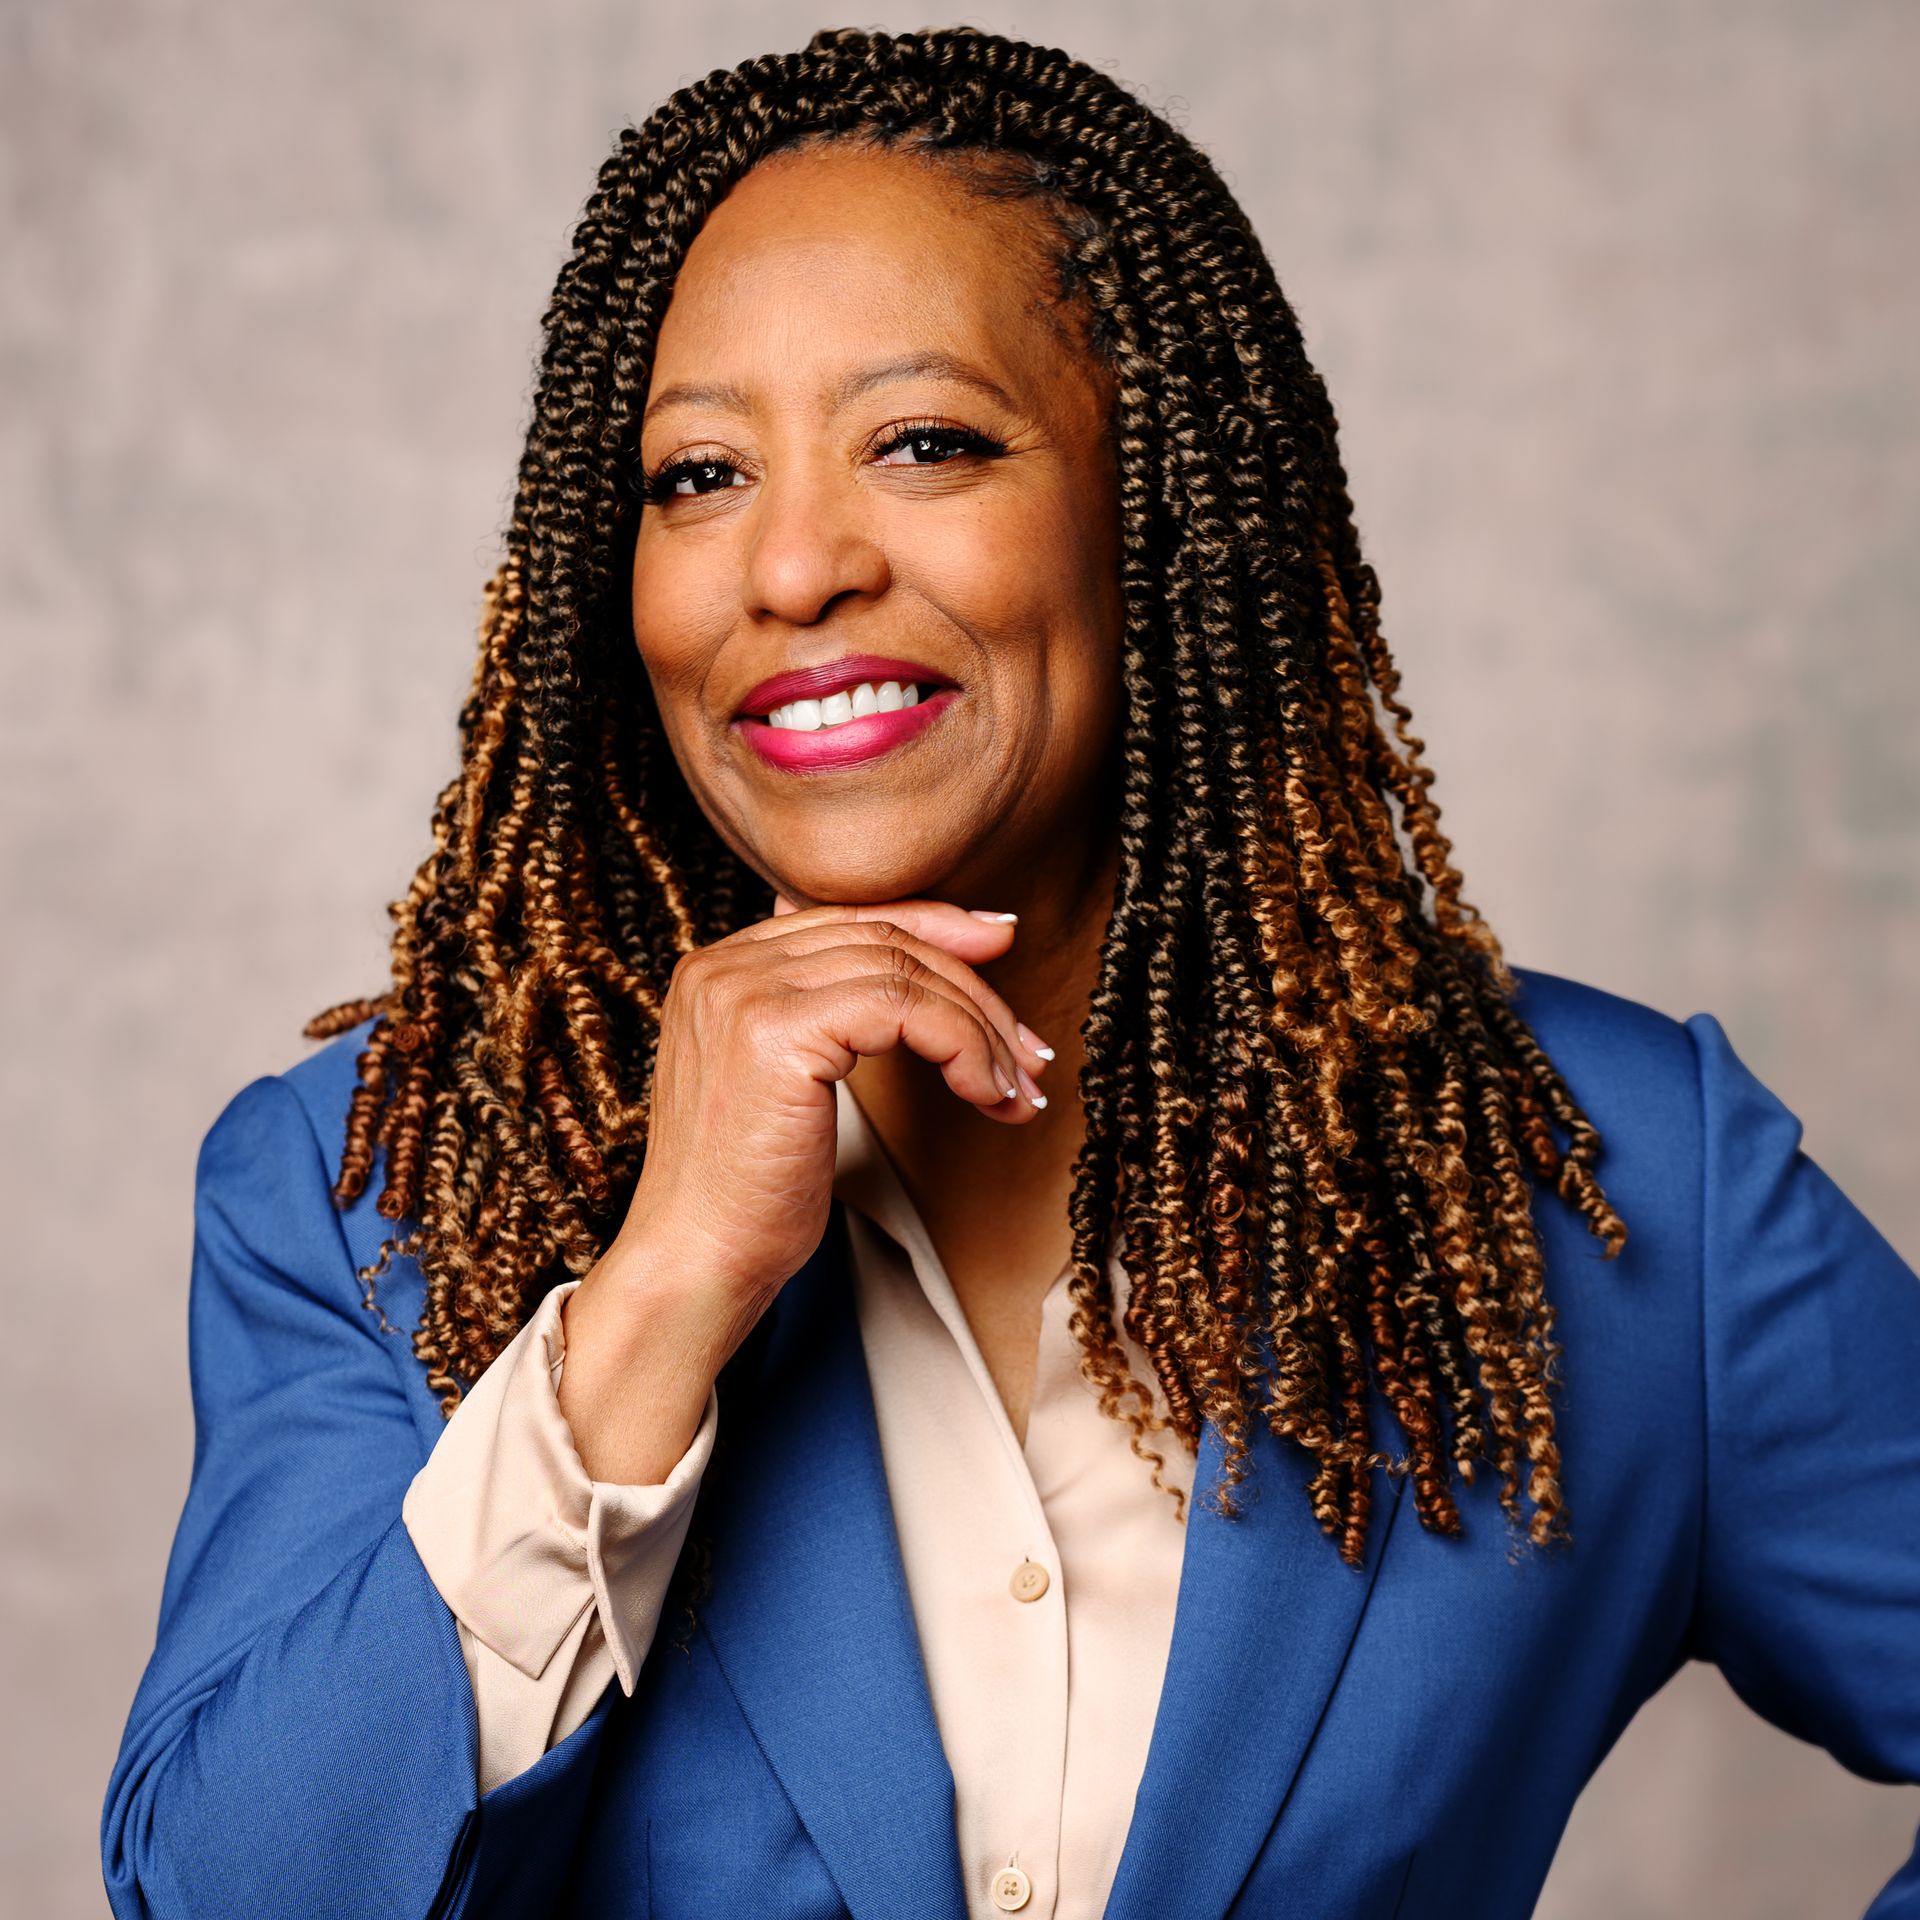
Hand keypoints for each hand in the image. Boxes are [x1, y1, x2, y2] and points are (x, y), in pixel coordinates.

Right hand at [556, 894, 1053, 1482]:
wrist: (700, 1262)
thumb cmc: (752, 1193)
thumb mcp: (794, 1084)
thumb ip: (833, 1014)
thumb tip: (928, 960)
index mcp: (720, 967)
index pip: (851, 916)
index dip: (936, 925)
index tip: (1001, 945)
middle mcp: (724, 965)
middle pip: (884, 938)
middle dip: (974, 988)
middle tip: (1028, 1050)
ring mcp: (745, 992)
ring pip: (904, 971)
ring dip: (980, 1029)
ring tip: (1016, 1088)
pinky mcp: (777, 1030)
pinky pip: (904, 1008)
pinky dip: (963, 1045)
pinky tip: (984, 1093)